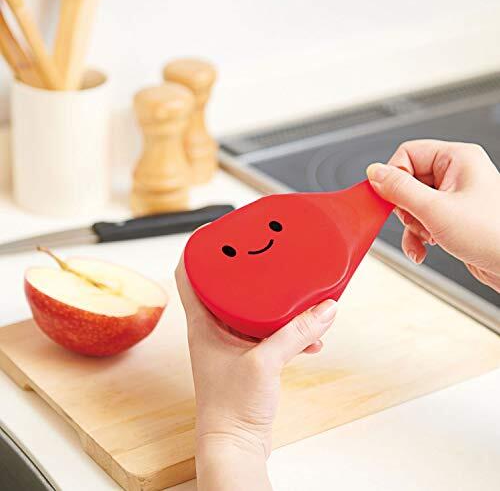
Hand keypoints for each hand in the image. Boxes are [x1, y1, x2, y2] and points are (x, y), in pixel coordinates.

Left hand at [175, 258, 336, 490]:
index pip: (188, 273)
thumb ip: (296, 333)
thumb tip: (324, 308)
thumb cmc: (231, 409)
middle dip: (246, 268)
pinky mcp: (248, 355)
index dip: (198, 247)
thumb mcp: (266, 363)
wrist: (235, 443)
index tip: (218, 228)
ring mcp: (230, 342)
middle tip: (267, 251)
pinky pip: (267, 330)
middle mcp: (213, 327)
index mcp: (203, 322)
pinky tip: (309, 333)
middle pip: (224, 283)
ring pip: (250, 306)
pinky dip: (286, 327)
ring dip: (273, 299)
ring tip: (295, 292)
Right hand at [366, 139, 499, 290]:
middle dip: (405, 208)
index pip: (407, 154)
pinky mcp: (451, 217)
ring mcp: (453, 196)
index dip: (394, 177)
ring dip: (412, 226)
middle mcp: (456, 173)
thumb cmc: (492, 235)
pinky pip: (421, 221)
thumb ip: (399, 189)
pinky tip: (423, 248)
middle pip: (406, 181)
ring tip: (427, 236)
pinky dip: (417, 237)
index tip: (388, 197)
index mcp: (457, 158)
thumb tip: (375, 172)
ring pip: (411, 204)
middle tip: (417, 219)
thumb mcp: (435, 209)